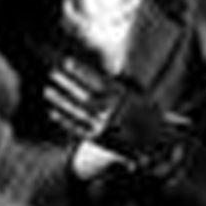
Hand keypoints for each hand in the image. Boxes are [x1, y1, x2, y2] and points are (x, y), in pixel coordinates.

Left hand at [45, 57, 190, 174]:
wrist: (157, 143)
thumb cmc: (147, 117)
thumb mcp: (140, 99)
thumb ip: (121, 88)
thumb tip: (111, 76)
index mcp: (124, 100)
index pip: (99, 82)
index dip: (82, 72)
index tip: (67, 62)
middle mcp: (113, 113)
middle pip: (84, 96)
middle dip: (68, 84)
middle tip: (53, 73)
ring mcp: (104, 127)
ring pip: (78, 112)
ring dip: (61, 101)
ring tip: (47, 90)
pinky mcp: (99, 139)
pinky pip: (78, 129)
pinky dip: (65, 121)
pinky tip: (53, 113)